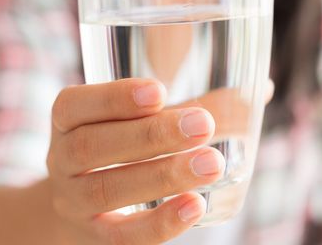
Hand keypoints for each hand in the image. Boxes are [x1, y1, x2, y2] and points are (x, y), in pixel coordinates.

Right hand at [47, 78, 224, 243]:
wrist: (81, 207)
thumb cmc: (122, 151)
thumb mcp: (138, 124)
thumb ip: (192, 107)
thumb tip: (260, 91)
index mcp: (67, 122)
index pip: (73, 106)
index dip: (113, 97)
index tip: (160, 91)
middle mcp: (61, 160)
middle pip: (91, 146)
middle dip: (150, 135)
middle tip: (202, 125)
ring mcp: (73, 202)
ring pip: (106, 189)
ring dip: (161, 175)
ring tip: (211, 164)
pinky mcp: (95, 237)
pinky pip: (122, 236)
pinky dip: (159, 222)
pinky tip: (195, 205)